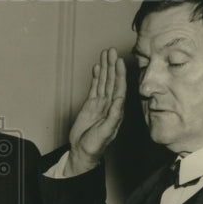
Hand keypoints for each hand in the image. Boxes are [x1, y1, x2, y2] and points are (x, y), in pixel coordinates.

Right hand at [65, 48, 125, 175]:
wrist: (83, 151)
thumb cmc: (96, 145)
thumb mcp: (106, 131)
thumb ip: (113, 116)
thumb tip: (119, 101)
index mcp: (117, 110)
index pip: (119, 88)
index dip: (119, 74)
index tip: (119, 61)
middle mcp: (110, 104)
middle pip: (112, 81)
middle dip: (112, 66)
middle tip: (111, 51)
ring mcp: (100, 104)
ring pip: (104, 82)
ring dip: (105, 68)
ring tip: (105, 54)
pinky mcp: (91, 105)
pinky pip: (95, 87)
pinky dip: (96, 77)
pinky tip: (97, 68)